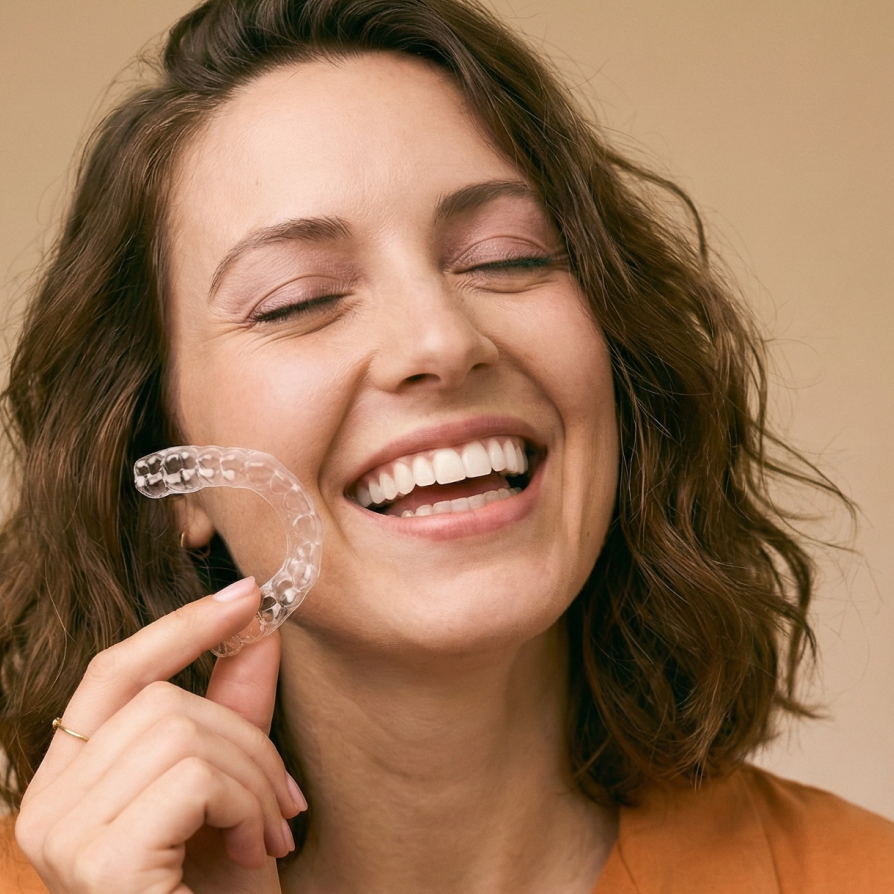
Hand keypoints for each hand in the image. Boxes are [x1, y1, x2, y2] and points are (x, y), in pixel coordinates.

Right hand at [15, 577, 303, 893]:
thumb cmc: (221, 891)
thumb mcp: (234, 791)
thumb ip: (236, 710)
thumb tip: (259, 628)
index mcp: (70, 785)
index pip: (114, 674)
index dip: (181, 628)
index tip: (247, 594)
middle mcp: (46, 809)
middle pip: (162, 701)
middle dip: (247, 740)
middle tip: (284, 802)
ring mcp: (62, 836)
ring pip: (182, 731)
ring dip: (253, 778)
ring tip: (269, 833)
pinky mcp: (98, 861)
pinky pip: (192, 775)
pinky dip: (245, 804)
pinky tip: (254, 852)